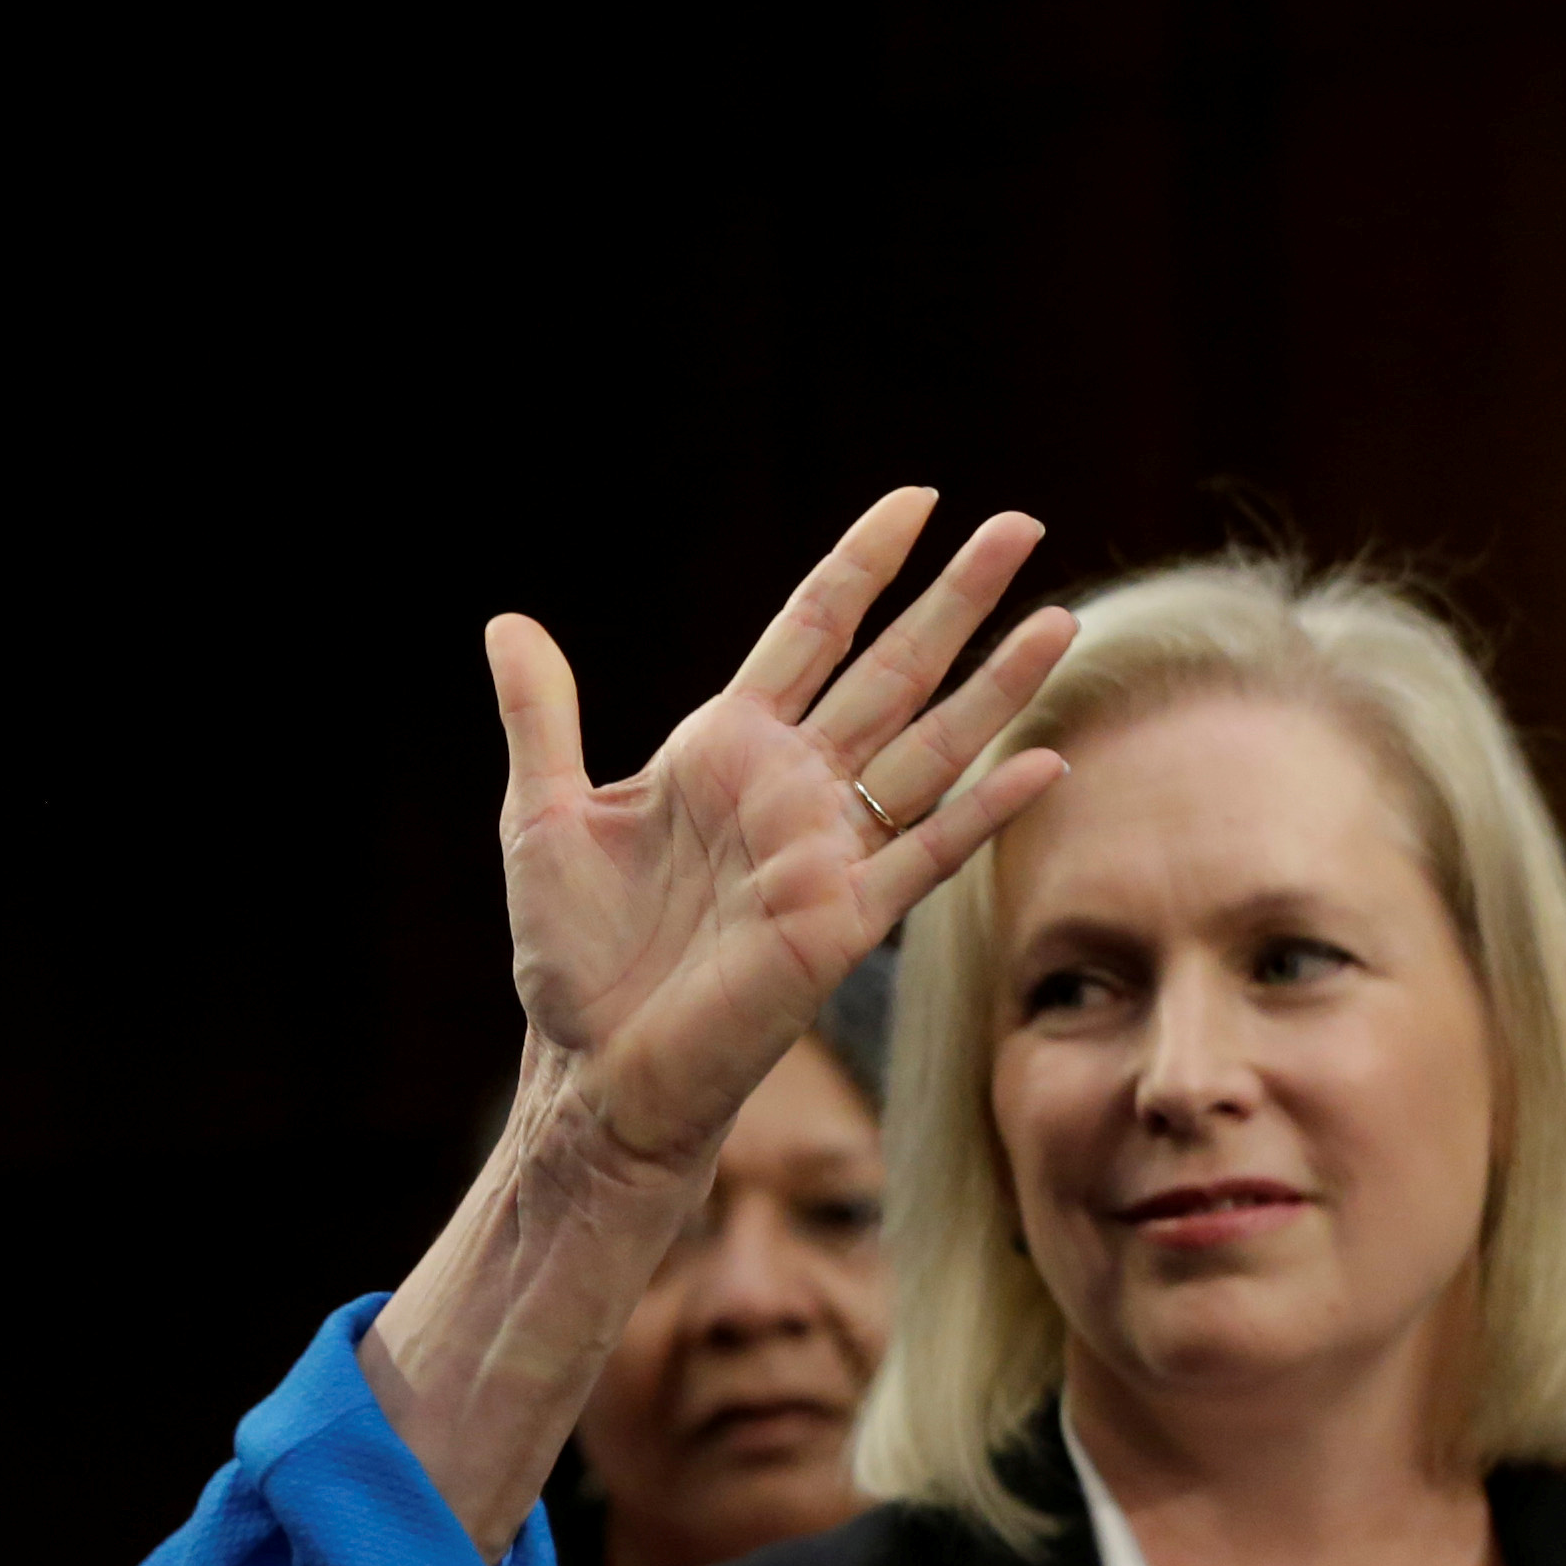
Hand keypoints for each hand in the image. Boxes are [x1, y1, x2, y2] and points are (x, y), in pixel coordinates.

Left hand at [490, 488, 1071, 1176]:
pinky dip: (984, 812)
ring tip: (1059, 621)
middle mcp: (790, 786)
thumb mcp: (540, 818)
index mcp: (725, 749)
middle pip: (891, 669)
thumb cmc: (574, 953)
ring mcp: (826, 848)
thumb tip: (506, 623)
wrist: (593, 1065)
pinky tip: (1043, 764)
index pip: (811, 632)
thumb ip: (540, 719)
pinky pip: (927, 854)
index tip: (916, 501)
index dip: (861, 565)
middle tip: (1020, 523)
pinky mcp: (843, 919)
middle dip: (954, 599)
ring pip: (930, 747)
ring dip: (995, 687)